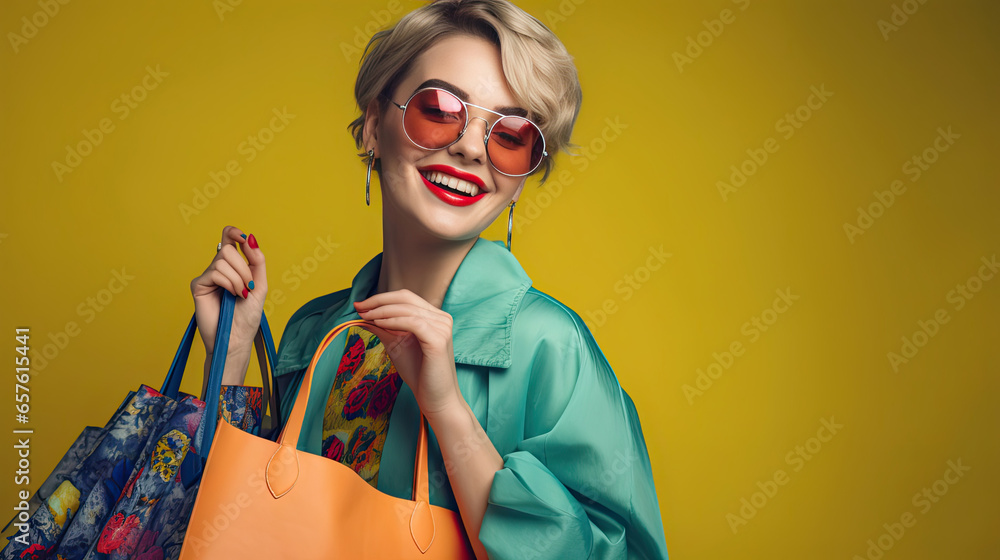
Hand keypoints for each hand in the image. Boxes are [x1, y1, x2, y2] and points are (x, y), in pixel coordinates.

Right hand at [189, 225, 267, 357]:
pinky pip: (215, 272)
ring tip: (239, 294)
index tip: (243, 237)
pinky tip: (230, 295)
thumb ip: (257, 260)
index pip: (228, 240)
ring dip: (238, 278)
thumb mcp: (260, 284)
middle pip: (227, 248)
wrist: (236, 338)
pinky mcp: (198, 285)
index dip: (234, 233)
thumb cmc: (247, 316)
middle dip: (243, 267)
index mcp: (233, 267)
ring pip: (222, 260)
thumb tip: (250, 237)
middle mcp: (218, 269)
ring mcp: (207, 277)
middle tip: (248, 286)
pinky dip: (228, 282)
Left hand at [352, 289, 463, 418]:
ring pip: (407, 309)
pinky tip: (378, 324)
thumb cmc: (420, 375)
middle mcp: (442, 318)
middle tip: (359, 307)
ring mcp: (442, 328)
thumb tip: (363, 316)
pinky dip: (393, 320)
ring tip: (365, 317)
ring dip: (382, 311)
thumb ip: (384, 329)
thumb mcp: (397, 345)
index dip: (381, 298)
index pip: (405, 298)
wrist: (436, 399)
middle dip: (378, 301)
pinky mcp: (438, 340)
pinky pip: (412, 322)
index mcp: (435, 317)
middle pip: (406, 298)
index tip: (360, 305)